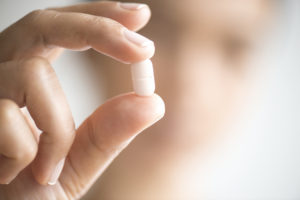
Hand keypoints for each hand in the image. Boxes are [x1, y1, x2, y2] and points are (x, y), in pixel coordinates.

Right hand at [0, 1, 164, 198]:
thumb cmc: (26, 193)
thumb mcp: (74, 164)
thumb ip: (107, 134)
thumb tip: (152, 102)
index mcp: (27, 78)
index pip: (61, 30)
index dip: (98, 16)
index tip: (139, 16)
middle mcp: (1, 73)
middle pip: (44, 23)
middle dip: (98, 29)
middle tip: (143, 51)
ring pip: (33, 75)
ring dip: (57, 130)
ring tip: (48, 169)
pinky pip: (6, 117)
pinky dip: (27, 153)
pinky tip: (12, 174)